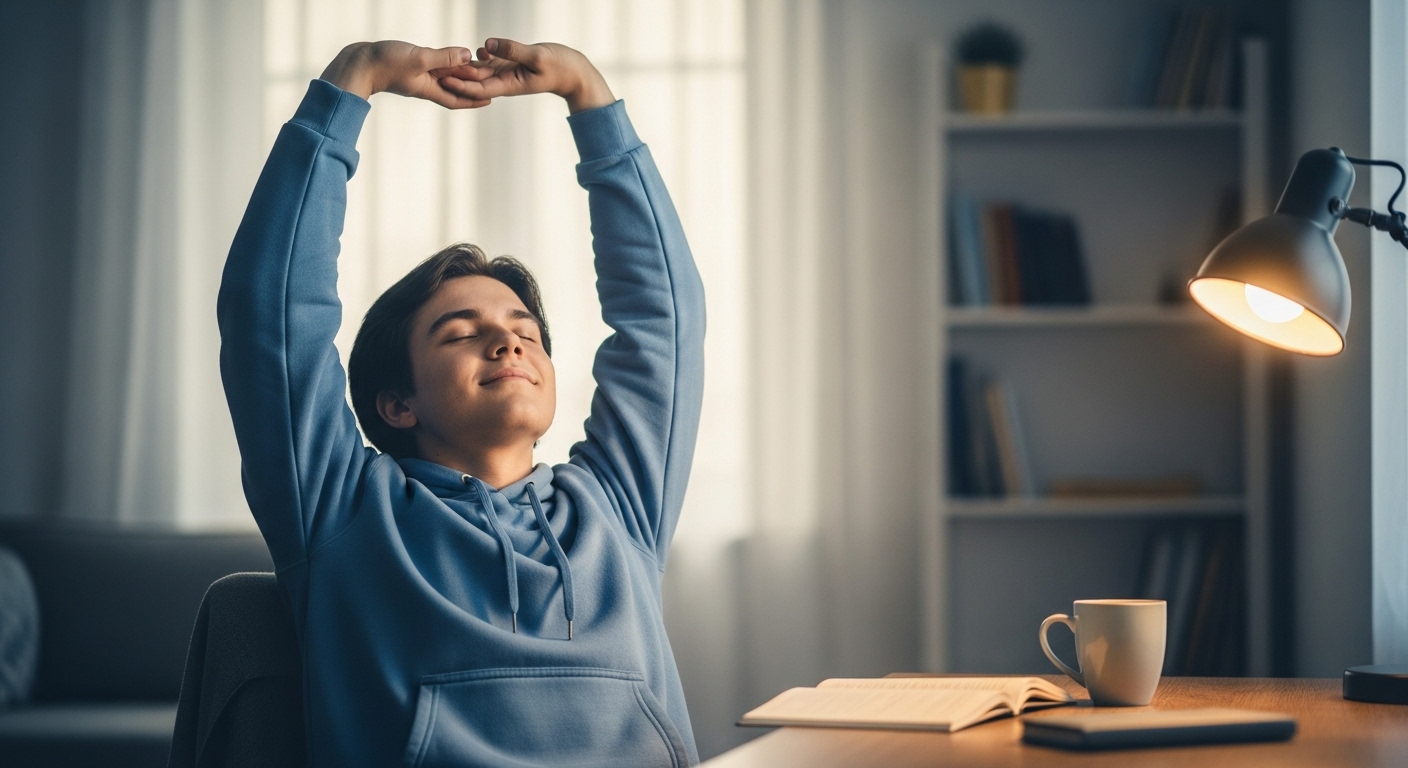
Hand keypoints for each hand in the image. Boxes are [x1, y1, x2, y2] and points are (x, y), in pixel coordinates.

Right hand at [319, 41, 488, 107]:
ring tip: (478, 66)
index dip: (474, 100)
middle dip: (472, 83)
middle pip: (454, 84)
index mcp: (429, 89)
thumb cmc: (385, 64)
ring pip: (445, 73)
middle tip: (491, 78)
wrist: (358, 63)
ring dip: (460, 70)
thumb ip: (442, 57)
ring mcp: (417, 75)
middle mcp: (425, 84)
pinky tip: (451, 56)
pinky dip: (445, 61)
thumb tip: (467, 55)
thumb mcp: (418, 59)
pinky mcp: (410, 65)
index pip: (457, 98)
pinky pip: (433, 64)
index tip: (491, 99)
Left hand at [435, 39, 615, 113]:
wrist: (575, 72)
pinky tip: (473, 50)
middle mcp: (505, 81)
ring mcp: (509, 73)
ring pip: (481, 71)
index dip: (459, 84)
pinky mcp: (513, 64)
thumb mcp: (537, 57)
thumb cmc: (561, 67)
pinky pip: (492, 62)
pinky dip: (481, 57)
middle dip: (456, 76)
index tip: (442, 78)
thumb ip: (512, 50)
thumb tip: (486, 46)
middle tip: (434, 68)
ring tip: (446, 61)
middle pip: (475, 80)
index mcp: (509, 84)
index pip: (478, 87)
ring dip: (465, 67)